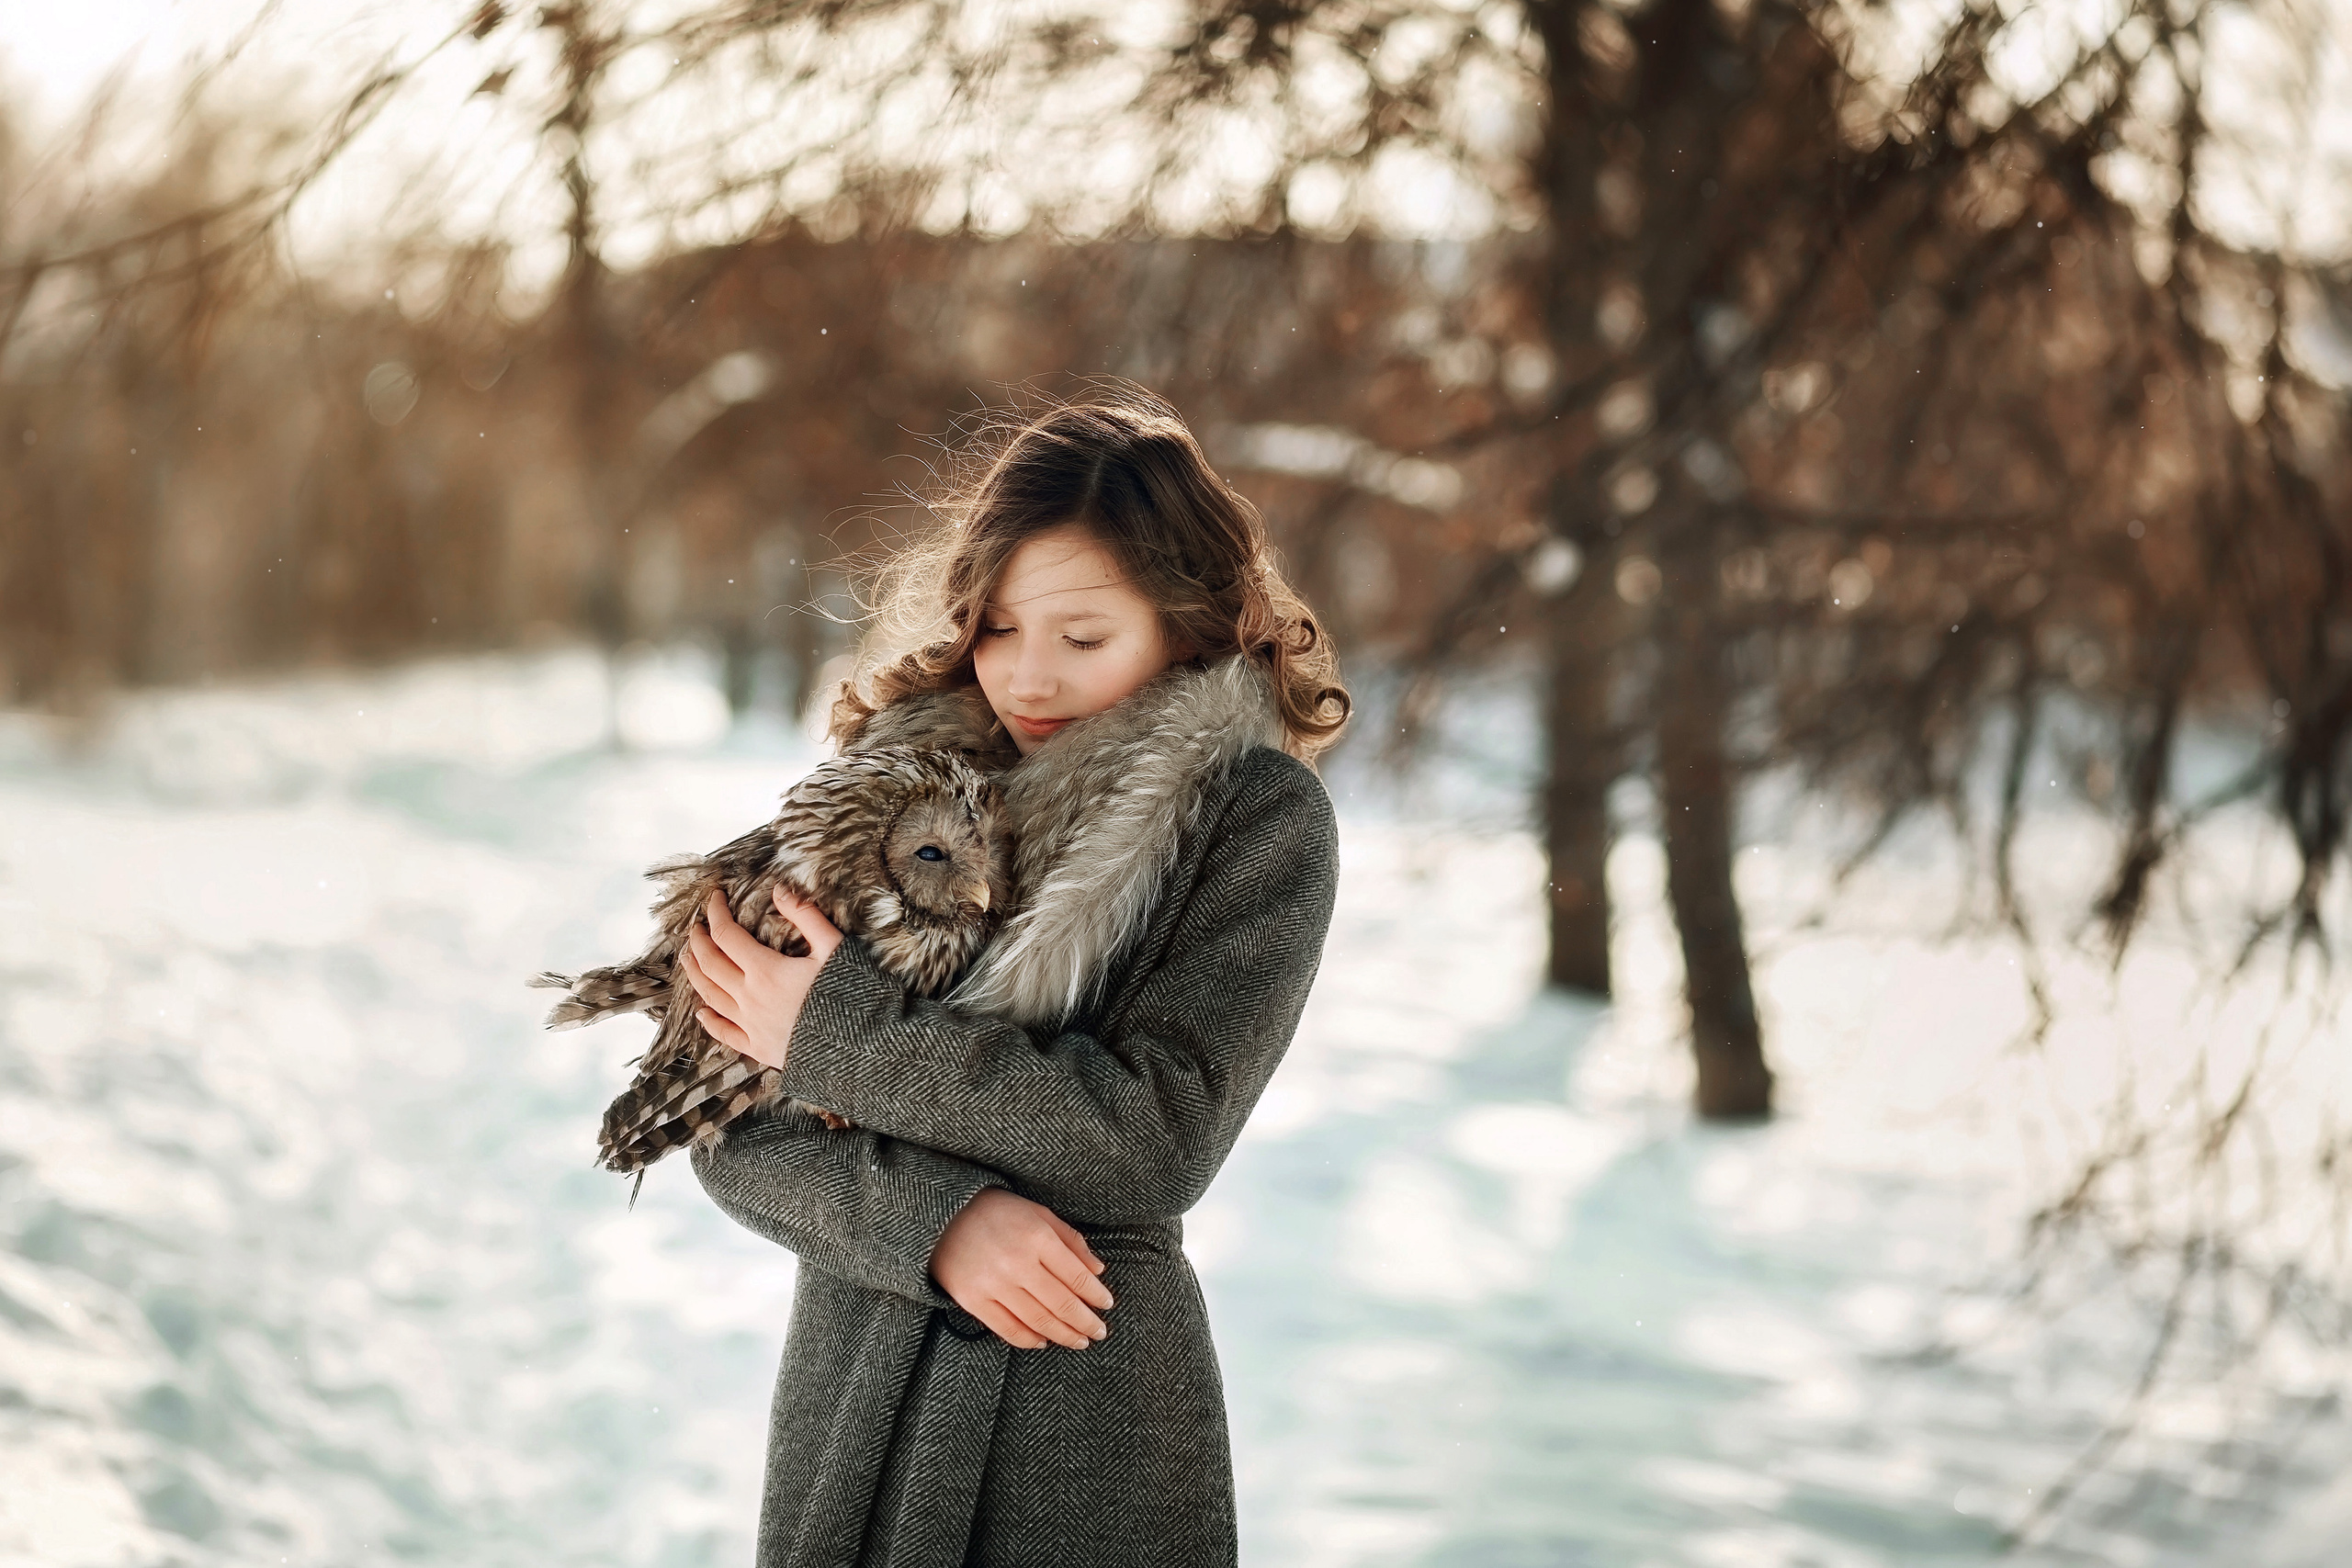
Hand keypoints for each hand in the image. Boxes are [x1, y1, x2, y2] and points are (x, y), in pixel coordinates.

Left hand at [679, 887, 843, 1070]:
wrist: (858, 1046)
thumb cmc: (850, 995)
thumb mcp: (834, 948)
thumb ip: (806, 917)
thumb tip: (779, 890)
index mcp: (765, 970)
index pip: (726, 934)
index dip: (715, 913)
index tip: (712, 898)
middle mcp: (750, 997)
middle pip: (710, 964)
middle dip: (699, 941)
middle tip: (695, 928)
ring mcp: (750, 1024)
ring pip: (710, 995)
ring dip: (695, 974)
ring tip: (687, 959)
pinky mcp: (758, 1047)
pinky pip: (725, 1033)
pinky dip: (709, 1021)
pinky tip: (701, 1012)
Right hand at [931, 1189, 1114, 1350]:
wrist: (943, 1216)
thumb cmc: (997, 1211)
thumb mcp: (1038, 1213)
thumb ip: (1070, 1241)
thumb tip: (1097, 1271)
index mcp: (1037, 1237)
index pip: (1077, 1277)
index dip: (1096, 1295)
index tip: (1107, 1304)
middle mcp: (1017, 1263)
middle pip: (1061, 1304)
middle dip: (1085, 1322)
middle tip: (1099, 1332)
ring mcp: (993, 1285)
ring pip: (1038, 1321)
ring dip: (1063, 1335)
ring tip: (1078, 1340)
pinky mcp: (973, 1300)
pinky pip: (1007, 1329)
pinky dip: (1028, 1340)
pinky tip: (1043, 1341)